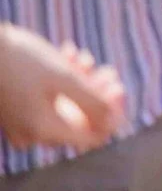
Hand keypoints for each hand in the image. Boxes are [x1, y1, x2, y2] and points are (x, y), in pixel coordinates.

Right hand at [0, 25, 125, 151]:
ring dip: (79, 81)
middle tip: (105, 69)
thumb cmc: (21, 60)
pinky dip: (61, 79)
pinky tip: (66, 54)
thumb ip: (91, 101)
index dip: (111, 114)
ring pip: (65, 105)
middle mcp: (31, 134)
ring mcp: (21, 123)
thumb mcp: (63, 77)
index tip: (118, 88)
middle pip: (79, 119)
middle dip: (95, 92)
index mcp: (44, 130)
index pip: (92, 137)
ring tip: (81, 57)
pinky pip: (47, 99)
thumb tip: (113, 122)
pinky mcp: (15, 109)